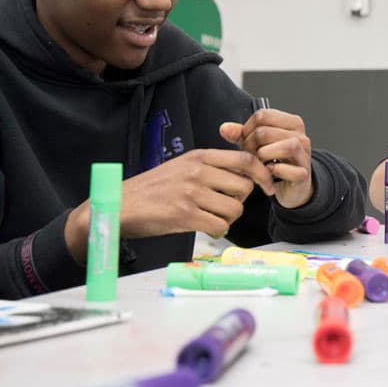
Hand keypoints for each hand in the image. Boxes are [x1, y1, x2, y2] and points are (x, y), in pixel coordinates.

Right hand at [66, 148, 276, 259]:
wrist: (120, 205)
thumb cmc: (153, 189)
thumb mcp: (182, 167)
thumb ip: (209, 168)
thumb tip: (242, 176)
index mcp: (199, 156)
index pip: (245, 158)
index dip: (262, 173)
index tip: (268, 186)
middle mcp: (198, 171)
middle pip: (244, 186)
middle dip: (241, 201)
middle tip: (226, 207)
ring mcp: (192, 193)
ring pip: (234, 209)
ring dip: (228, 218)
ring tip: (211, 218)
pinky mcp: (184, 215)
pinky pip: (218, 225)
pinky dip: (216, 230)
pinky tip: (205, 227)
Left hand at [221, 108, 313, 208]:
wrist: (291, 186)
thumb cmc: (274, 161)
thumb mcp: (256, 145)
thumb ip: (240, 134)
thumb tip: (224, 129)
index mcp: (290, 122)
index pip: (262, 115)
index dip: (247, 129)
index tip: (246, 142)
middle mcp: (301, 135)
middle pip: (267, 132)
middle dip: (251, 146)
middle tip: (249, 157)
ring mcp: (304, 154)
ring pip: (285, 145)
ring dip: (264, 156)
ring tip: (259, 163)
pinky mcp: (303, 173)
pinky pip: (287, 168)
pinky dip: (274, 171)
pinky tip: (269, 172)